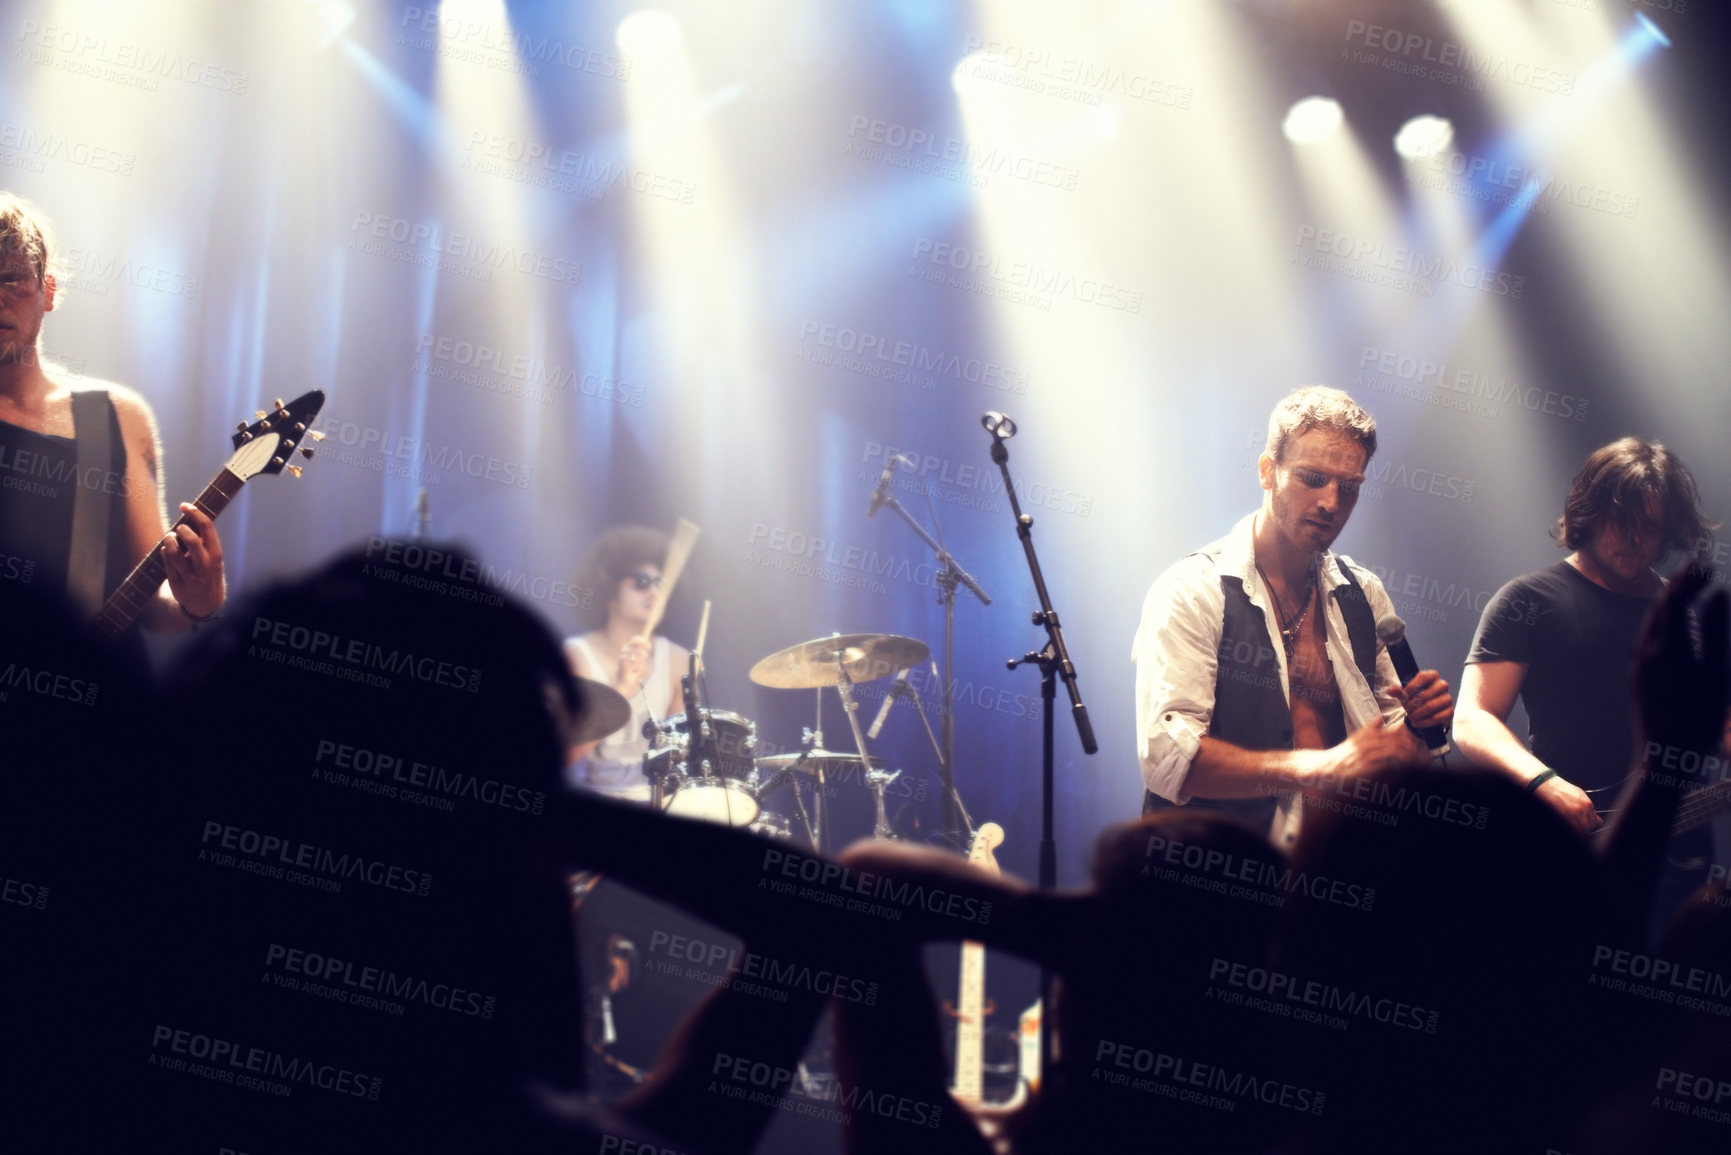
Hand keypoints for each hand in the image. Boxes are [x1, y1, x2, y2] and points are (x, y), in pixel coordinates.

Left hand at [159, 502, 224, 617]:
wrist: (207, 603)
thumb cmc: (208, 572)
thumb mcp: (212, 557)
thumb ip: (203, 541)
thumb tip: (187, 517)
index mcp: (216, 554)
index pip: (207, 527)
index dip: (195, 513)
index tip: (184, 505)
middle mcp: (205, 564)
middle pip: (192, 540)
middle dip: (182, 530)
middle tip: (178, 529)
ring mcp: (191, 575)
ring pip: (174, 553)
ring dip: (169, 541)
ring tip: (169, 538)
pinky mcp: (177, 583)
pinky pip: (167, 563)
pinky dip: (165, 553)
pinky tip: (166, 550)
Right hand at [616, 636, 651, 691]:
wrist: (624, 679)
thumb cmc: (633, 668)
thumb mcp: (640, 658)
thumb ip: (643, 651)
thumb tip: (648, 644)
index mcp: (628, 647)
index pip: (636, 639)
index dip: (644, 642)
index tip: (649, 647)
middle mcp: (624, 650)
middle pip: (640, 648)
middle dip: (645, 655)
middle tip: (643, 659)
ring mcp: (623, 657)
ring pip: (639, 656)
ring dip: (641, 663)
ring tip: (637, 666)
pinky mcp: (623, 664)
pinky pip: (637, 664)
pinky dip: (638, 668)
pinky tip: (633, 670)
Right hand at [1324, 716, 1421, 781]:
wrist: (1328, 765)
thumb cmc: (1344, 753)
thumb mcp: (1357, 736)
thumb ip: (1371, 727)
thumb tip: (1382, 716)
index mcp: (1370, 734)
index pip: (1395, 734)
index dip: (1409, 740)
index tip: (1419, 747)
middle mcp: (1369, 742)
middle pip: (1398, 742)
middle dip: (1413, 750)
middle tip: (1424, 757)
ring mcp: (1367, 754)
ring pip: (1394, 752)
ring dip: (1408, 759)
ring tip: (1418, 764)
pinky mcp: (1365, 767)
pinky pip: (1386, 765)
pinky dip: (1397, 769)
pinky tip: (1405, 772)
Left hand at [1392, 669, 1453, 731]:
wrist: (1426, 713)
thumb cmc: (1416, 699)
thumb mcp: (1406, 694)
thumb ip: (1398, 691)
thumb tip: (1391, 690)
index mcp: (1432, 676)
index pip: (1423, 676)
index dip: (1412, 686)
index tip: (1404, 695)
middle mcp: (1442, 685)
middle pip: (1425, 694)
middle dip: (1412, 704)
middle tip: (1405, 709)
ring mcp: (1447, 698)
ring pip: (1430, 706)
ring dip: (1417, 713)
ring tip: (1410, 716)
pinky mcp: (1450, 711)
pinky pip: (1437, 717)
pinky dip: (1424, 722)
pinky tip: (1417, 723)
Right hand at [1533, 774, 1602, 835]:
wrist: (1545, 785)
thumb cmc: (1559, 788)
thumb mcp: (1579, 794)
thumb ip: (1588, 807)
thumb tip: (1596, 818)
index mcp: (1587, 804)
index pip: (1595, 822)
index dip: (1590, 825)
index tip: (1586, 826)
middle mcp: (1581, 810)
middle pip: (1589, 828)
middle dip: (1585, 829)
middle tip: (1579, 826)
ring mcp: (1571, 815)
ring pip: (1581, 831)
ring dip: (1579, 830)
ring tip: (1573, 825)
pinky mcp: (1563, 818)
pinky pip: (1572, 829)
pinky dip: (1572, 829)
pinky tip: (1568, 824)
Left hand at [1633, 564, 1728, 770]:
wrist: (1664, 759)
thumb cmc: (1698, 720)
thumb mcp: (1716, 674)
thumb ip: (1714, 631)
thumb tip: (1717, 593)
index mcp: (1667, 646)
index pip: (1675, 600)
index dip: (1689, 579)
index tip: (1704, 562)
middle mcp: (1646, 651)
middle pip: (1659, 607)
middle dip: (1677, 584)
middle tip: (1694, 566)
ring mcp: (1639, 666)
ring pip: (1649, 623)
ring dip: (1666, 602)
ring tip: (1682, 588)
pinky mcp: (1637, 679)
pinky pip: (1646, 640)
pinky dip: (1659, 623)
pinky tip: (1668, 625)